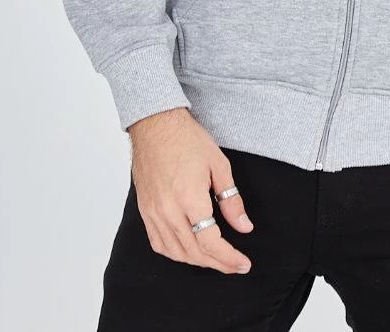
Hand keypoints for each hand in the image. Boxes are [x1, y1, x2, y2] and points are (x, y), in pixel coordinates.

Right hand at [127, 107, 254, 272]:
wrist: (155, 125)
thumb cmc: (187, 139)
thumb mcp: (219, 165)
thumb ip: (231, 200)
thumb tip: (244, 226)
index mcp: (189, 197)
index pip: (210, 242)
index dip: (229, 258)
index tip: (243, 264)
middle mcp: (168, 210)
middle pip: (194, 252)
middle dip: (218, 263)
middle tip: (235, 266)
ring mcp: (153, 212)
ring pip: (176, 252)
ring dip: (198, 261)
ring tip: (216, 260)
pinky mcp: (145, 211)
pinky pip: (159, 243)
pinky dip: (175, 253)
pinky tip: (189, 251)